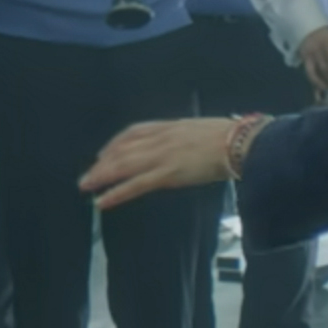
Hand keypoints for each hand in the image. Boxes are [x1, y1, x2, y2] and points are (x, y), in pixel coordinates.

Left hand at [79, 117, 240, 209]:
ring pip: (123, 166)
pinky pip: (135, 185)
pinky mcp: (168, 174)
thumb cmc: (229, 138)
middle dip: (102, 164)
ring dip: (101, 177)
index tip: (103, 153)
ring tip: (85, 187)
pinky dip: (116, 193)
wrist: (242, 142)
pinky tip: (102, 202)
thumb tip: (182, 144)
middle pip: (122, 149)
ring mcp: (162, 156)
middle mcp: (160, 138)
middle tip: (86, 177)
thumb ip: (185, 137)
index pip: (133, 132)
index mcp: (169, 126)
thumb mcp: (200, 130)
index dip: (115, 143)